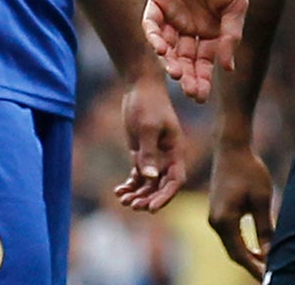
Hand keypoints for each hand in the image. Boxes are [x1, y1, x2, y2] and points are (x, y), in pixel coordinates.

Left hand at [113, 73, 186, 211]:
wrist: (139, 86)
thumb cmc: (147, 104)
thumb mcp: (147, 128)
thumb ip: (149, 154)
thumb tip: (150, 179)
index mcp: (175, 149)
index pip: (175, 180)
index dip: (165, 196)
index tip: (150, 208)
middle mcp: (167, 156)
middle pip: (162, 186)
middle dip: (148, 198)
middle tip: (132, 205)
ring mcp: (154, 155)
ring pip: (149, 183)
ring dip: (138, 194)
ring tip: (122, 199)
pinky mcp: (142, 152)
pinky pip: (138, 175)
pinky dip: (130, 185)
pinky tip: (119, 191)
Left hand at [143, 0, 249, 101]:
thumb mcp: (237, 6)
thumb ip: (230, 36)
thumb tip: (228, 69)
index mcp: (211, 30)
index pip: (204, 61)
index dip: (202, 78)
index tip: (201, 96)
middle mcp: (190, 25)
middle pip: (184, 58)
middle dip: (186, 75)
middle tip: (188, 90)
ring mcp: (173, 13)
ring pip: (167, 45)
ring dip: (169, 60)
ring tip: (174, 71)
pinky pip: (152, 23)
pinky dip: (154, 36)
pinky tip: (160, 47)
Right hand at [207, 140, 276, 278]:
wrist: (232, 147)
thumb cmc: (249, 170)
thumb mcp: (262, 199)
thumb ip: (264, 228)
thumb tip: (269, 253)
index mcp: (224, 220)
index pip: (239, 254)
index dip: (254, 268)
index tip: (268, 277)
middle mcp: (215, 222)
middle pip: (234, 252)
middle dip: (251, 265)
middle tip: (269, 275)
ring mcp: (215, 216)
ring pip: (231, 244)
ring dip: (247, 255)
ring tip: (265, 265)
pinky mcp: (218, 211)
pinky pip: (230, 234)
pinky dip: (242, 243)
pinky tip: (256, 248)